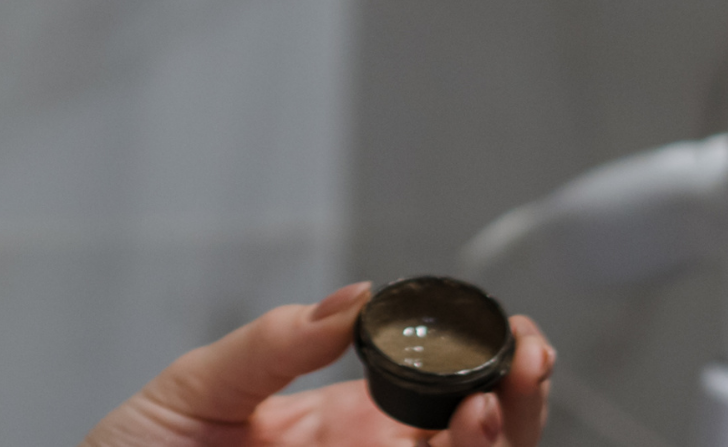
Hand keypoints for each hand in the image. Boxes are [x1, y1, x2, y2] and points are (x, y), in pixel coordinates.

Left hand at [83, 286, 553, 446]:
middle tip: (529, 354)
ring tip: (489, 396)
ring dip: (491, 440)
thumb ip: (274, 344)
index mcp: (343, 422)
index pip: (436, 393)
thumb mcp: (197, 384)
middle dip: (517, 398)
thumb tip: (356, 296)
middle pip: (470, 440)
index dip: (485, 363)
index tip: (511, 330)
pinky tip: (449, 436)